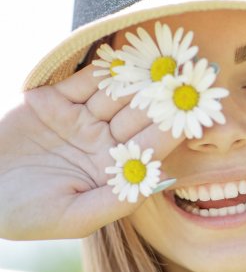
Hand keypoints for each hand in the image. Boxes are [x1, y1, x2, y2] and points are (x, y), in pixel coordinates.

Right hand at [0, 64, 182, 239]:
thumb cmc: (24, 215)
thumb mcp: (73, 217)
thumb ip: (116, 201)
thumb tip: (156, 184)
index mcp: (115, 172)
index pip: (151, 147)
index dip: (173, 129)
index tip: (195, 112)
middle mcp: (103, 144)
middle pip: (138, 116)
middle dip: (161, 97)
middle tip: (188, 74)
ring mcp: (80, 121)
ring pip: (114, 95)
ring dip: (137, 77)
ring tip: (163, 57)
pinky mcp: (53, 102)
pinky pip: (82, 81)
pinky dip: (102, 68)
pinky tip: (125, 54)